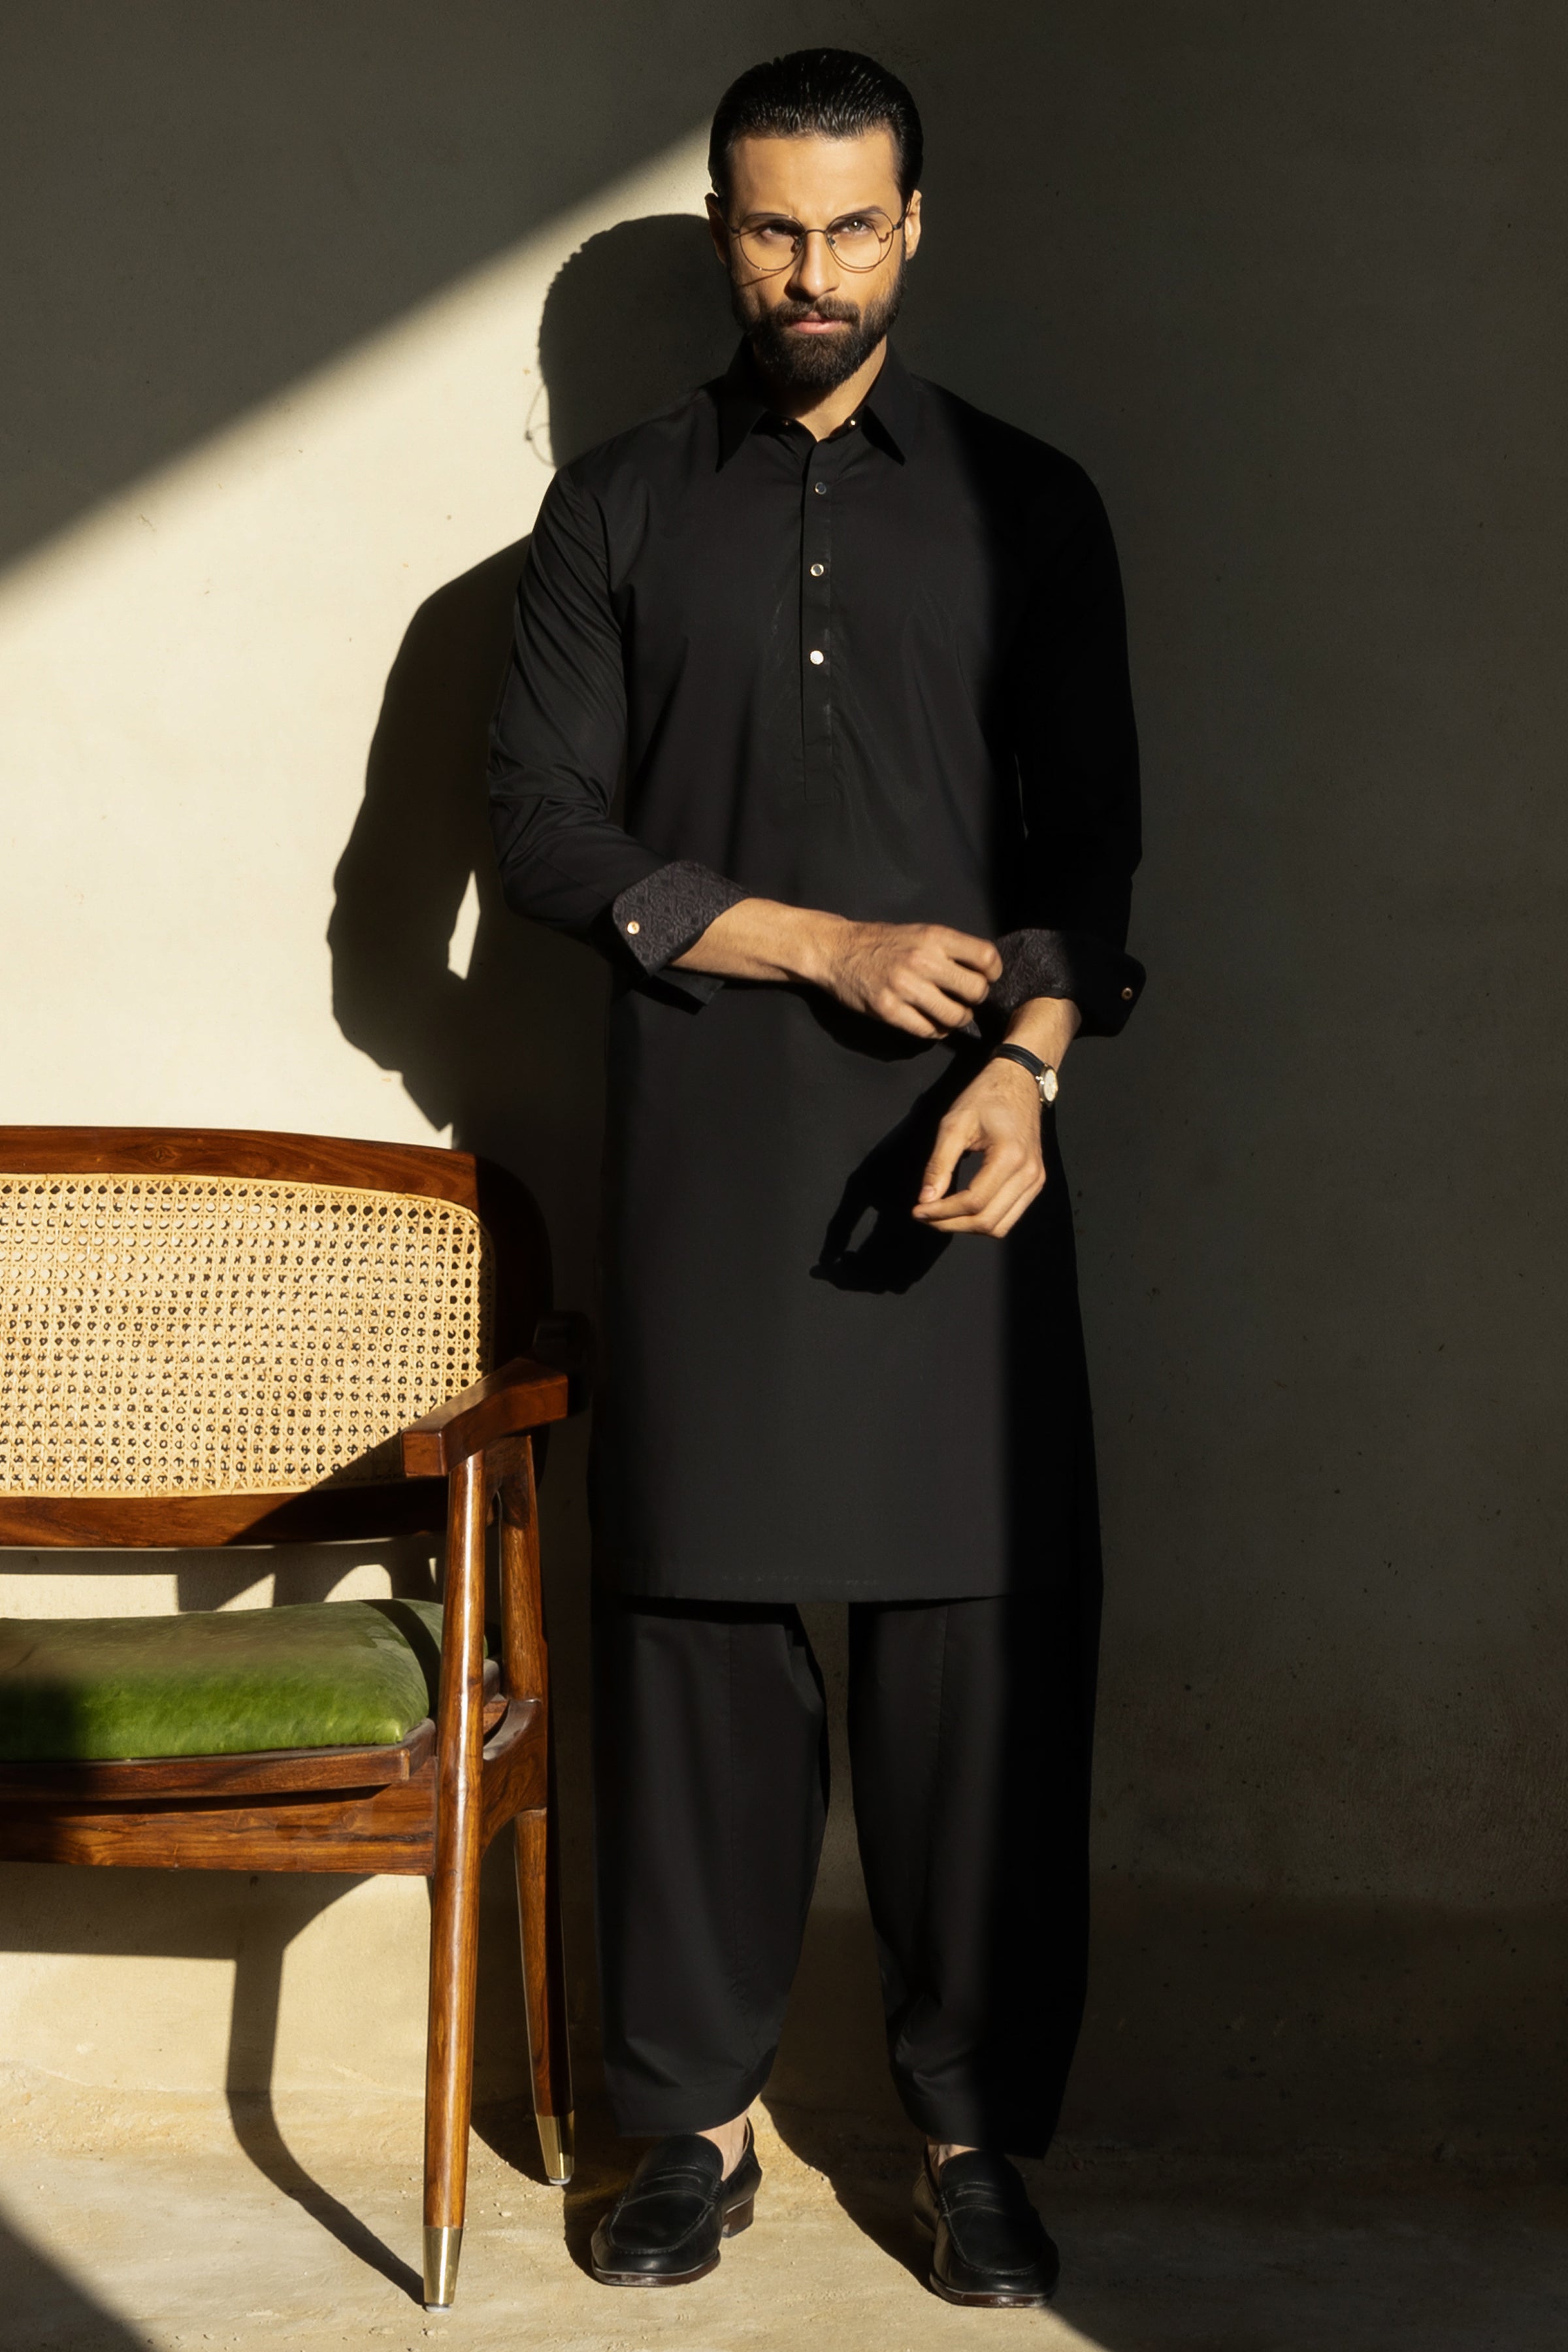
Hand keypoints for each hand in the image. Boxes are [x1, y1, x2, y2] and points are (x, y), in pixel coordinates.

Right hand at [813, 920, 1002, 1039]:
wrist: (837, 950)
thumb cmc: (882, 942)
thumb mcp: (920, 932)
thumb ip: (950, 949)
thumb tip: (984, 973)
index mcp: (934, 937)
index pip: (985, 957)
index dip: (992, 972)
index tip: (985, 978)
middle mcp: (922, 960)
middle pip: (975, 990)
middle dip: (975, 999)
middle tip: (964, 999)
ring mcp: (904, 987)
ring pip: (954, 1016)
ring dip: (957, 1020)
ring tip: (949, 1015)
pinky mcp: (888, 1010)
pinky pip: (927, 1031)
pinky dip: (935, 1032)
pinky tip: (930, 1023)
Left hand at [911, 1058, 1045, 1237]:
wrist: (1019, 1081)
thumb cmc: (985, 1097)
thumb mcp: (954, 1124)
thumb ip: (939, 1164)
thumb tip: (926, 1199)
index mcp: (1010, 1157)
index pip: (974, 1202)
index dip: (942, 1212)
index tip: (917, 1210)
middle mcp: (1029, 1174)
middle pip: (988, 1221)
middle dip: (952, 1224)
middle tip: (925, 1216)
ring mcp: (1036, 1180)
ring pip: (1001, 1226)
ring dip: (968, 1227)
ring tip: (941, 1216)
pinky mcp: (1035, 1182)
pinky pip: (1009, 1216)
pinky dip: (984, 1220)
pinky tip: (962, 1210)